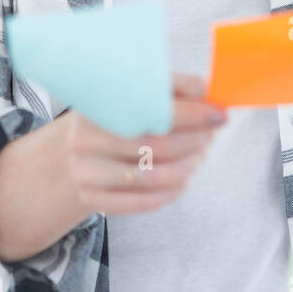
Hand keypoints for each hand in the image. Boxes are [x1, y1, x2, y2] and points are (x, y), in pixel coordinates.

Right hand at [58, 72, 227, 216]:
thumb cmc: (116, 117)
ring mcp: (85, 171)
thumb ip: (170, 89)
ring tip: (199, 156)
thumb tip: (206, 92)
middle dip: (193, 141)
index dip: (191, 114)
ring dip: (186, 167)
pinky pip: (142, 202)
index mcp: (95, 104)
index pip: (150, 110)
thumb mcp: (134, 94)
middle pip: (154, 145)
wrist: (73, 149)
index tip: (219, 115)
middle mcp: (83, 138)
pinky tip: (183, 179)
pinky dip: (171, 192)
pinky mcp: (90, 198)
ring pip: (152, 176)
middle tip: (210, 136)